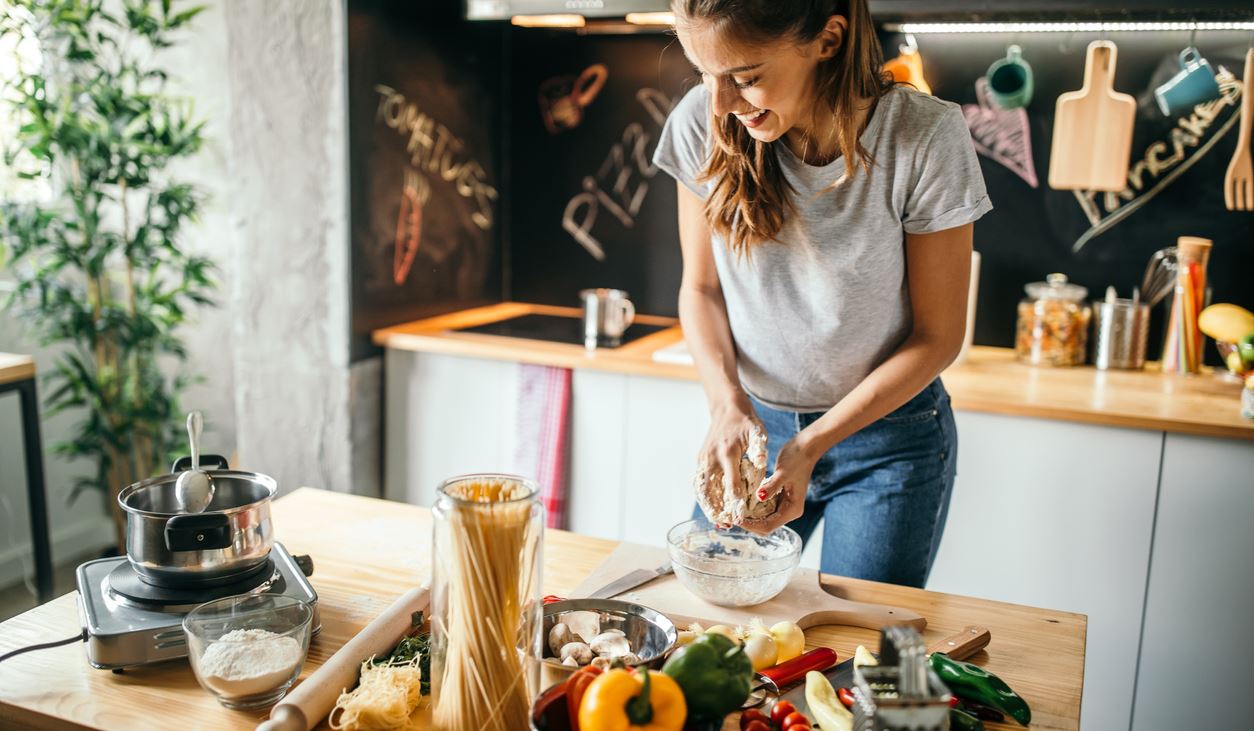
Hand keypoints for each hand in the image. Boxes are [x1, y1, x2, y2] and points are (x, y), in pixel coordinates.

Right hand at [697, 401, 762, 527]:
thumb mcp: (757, 432)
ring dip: (707, 505)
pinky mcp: (701, 459)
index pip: (731, 483)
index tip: (739, 517)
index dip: (735, 502)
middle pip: (710, 489)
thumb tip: (761, 463)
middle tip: (724, 525)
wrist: (726, 407)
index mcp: (727, 453)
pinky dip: (703, 496)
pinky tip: (710, 507)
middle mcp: (712, 457)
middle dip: (716, 509)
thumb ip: (759, 449)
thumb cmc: (746, 422)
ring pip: (701, 487)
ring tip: (717, 521)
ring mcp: (704, 458)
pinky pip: (699, 481)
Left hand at [740, 437, 817, 535]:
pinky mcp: (779, 497)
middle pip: (766, 526)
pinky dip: (753, 507)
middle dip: (749, 523)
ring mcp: (784, 505)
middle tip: (733, 515)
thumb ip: (771, 486)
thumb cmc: (796, 459)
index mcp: (792, 509)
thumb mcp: (782, 473)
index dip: (751, 525)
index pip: (769, 526)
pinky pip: (764, 508)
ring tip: (735, 509)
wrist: (805, 448)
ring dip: (750, 516)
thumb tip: (759, 497)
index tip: (736, 518)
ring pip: (764, 518)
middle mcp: (789, 511)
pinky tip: (742, 501)